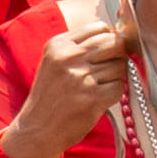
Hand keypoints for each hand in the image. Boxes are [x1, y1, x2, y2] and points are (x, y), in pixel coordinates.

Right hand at [1, 2, 133, 157]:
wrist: (36, 130)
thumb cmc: (49, 96)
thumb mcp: (54, 62)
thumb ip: (79, 47)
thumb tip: (117, 37)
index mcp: (58, 45)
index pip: (100, 27)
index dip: (107, 39)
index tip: (103, 53)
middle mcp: (68, 58)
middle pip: (114, 43)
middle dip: (117, 55)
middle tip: (107, 69)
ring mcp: (81, 78)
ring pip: (120, 66)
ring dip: (115, 77)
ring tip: (97, 87)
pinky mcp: (92, 98)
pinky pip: (119, 87)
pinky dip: (113, 94)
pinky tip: (98, 99)